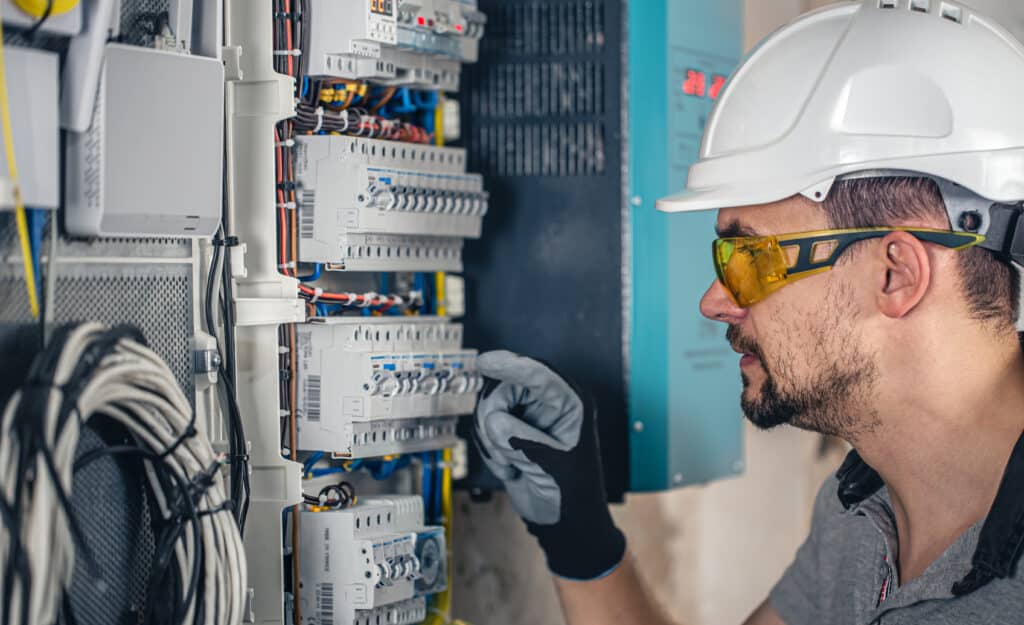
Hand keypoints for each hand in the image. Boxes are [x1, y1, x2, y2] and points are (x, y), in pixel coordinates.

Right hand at [473, 350, 625, 579]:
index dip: (511, 366)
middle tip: (507, 450)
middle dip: (497, 420)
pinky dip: (490, 451)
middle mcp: (548, 404)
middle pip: (504, 389)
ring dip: (494, 441)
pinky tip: (510, 466)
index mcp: (571, 403)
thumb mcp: (554, 466)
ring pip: (489, 409)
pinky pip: (484, 428)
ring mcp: (528, 416)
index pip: (538, 375)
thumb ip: (524, 441)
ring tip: (514, 462)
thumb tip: (495, 420)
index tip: (485, 362)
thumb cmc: (574, 494)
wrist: (562, 520)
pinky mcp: (511, 430)